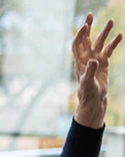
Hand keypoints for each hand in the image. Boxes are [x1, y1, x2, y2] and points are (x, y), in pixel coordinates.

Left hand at [72, 13, 121, 127]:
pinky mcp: (103, 64)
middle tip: (90, 14)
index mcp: (79, 62)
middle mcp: (86, 59)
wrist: (93, 101)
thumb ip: (90, 72)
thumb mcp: (88, 83)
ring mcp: (95, 60)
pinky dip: (114, 43)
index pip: (77, 45)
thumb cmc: (87, 93)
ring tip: (111, 21)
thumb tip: (93, 60)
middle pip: (86, 40)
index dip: (80, 35)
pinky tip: (120, 35)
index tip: (85, 26)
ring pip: (99, 43)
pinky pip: (109, 50)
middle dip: (88, 27)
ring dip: (104, 32)